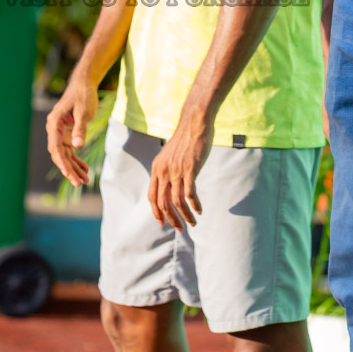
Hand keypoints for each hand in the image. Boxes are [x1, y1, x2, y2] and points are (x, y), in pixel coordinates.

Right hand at [45, 74, 98, 185]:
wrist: (83, 85)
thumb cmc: (82, 96)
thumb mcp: (83, 112)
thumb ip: (80, 128)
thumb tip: (78, 146)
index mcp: (54, 123)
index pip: (55, 148)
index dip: (62, 163)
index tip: (68, 175)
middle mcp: (54, 130)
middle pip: (59, 154)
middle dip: (68, 170)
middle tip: (78, 184)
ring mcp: (60, 133)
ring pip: (65, 155)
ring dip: (73, 168)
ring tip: (84, 181)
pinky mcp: (67, 134)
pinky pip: (70, 151)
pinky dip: (77, 160)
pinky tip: (85, 170)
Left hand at [147, 112, 213, 228]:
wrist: (194, 122)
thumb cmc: (185, 139)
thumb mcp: (170, 156)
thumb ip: (168, 170)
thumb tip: (171, 186)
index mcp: (157, 168)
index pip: (152, 197)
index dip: (156, 212)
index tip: (162, 223)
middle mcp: (164, 171)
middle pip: (163, 203)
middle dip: (171, 219)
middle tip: (181, 229)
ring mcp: (176, 170)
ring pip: (177, 202)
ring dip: (185, 216)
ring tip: (193, 223)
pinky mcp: (190, 169)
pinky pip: (190, 194)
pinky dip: (194, 205)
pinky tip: (200, 210)